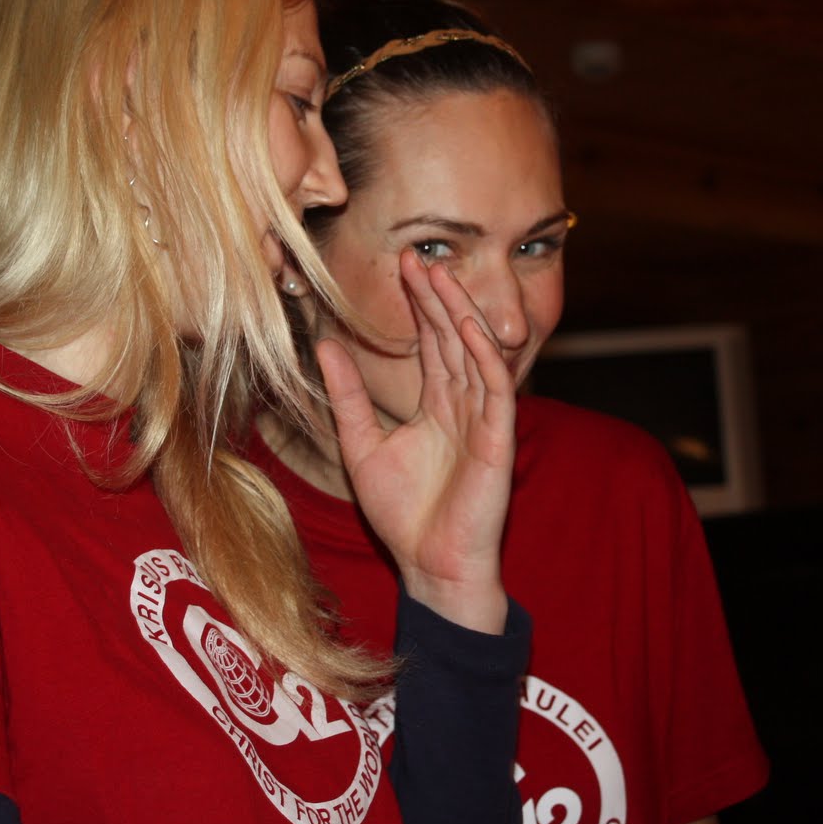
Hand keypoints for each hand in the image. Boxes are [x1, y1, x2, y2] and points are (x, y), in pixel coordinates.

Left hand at [316, 249, 514, 633]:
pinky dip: (484, 356)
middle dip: (438, 297)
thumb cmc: (404, 516)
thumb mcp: (362, 446)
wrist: (431, 567)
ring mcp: (483, 420)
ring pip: (475, 354)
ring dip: (460, 314)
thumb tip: (324, 347)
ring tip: (441, 277)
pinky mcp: (497, 440)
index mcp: (437, 406)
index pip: (431, 343)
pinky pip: (495, 389)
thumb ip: (348, 398)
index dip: (419, 305)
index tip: (402, 266)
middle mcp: (463, 406)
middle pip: (453, 339)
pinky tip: (469, 326)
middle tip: (419, 257)